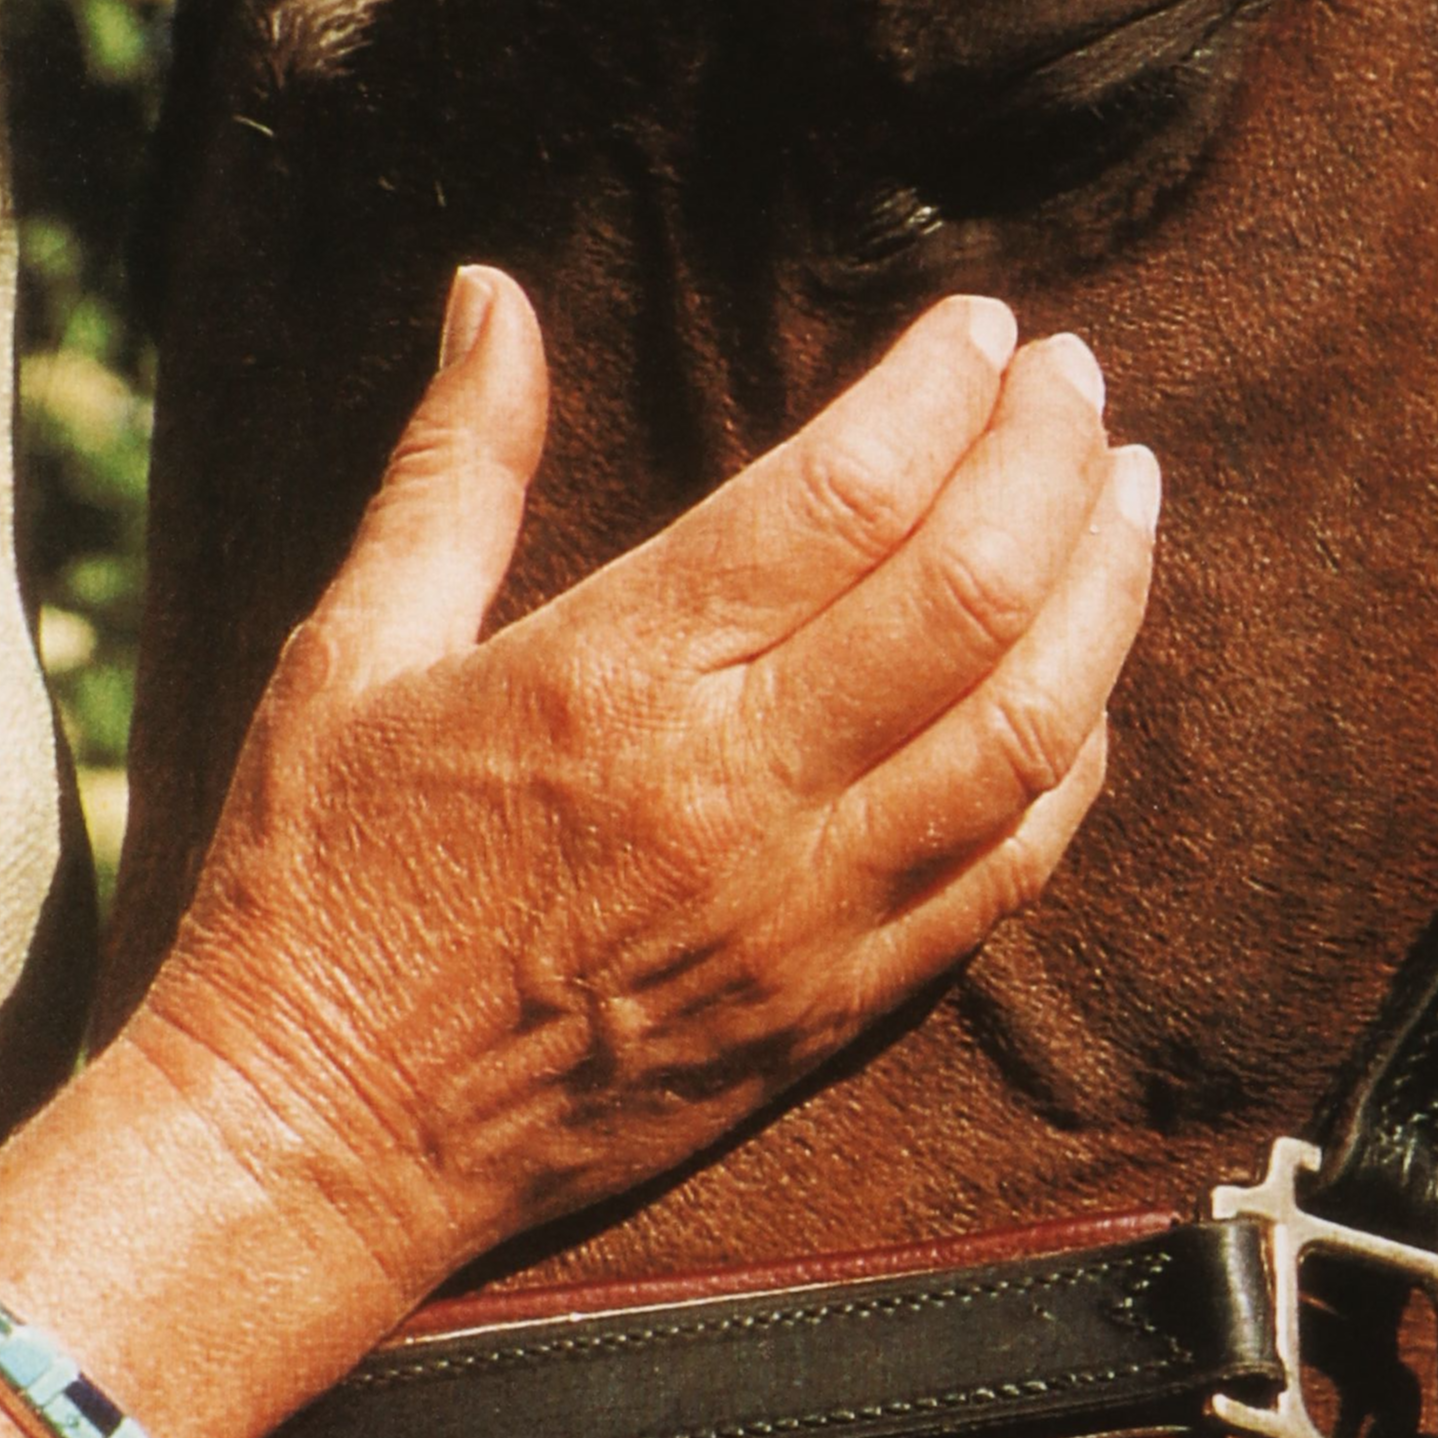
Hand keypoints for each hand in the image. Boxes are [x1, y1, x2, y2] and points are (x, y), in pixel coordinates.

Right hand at [127, 268, 1157, 1330]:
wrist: (318, 1142)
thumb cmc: (313, 890)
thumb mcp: (347, 653)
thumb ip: (453, 468)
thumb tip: (492, 296)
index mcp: (609, 677)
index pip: (843, 493)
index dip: (941, 390)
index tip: (983, 329)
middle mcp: (729, 791)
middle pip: (968, 590)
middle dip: (1049, 459)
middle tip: (1074, 382)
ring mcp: (801, 911)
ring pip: (1025, 730)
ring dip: (1101, 595)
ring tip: (1124, 498)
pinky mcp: (832, 1008)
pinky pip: (1006, 871)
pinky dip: (1071, 765)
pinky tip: (1085, 687)